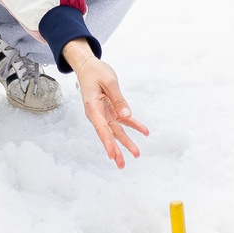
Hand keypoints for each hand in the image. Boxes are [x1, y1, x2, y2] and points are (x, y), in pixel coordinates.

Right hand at [67, 43, 147, 167]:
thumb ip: (118, 99)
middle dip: (116, 150)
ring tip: (137, 154)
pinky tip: (145, 132)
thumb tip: (127, 115)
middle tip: (121, 165)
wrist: (88, 68)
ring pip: (116, 131)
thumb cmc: (96, 72)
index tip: (112, 155)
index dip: (107, 143)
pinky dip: (134, 125)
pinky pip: (124, 120)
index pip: (101, 128)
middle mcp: (97, 114)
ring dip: (126, 142)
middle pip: (108, 135)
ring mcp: (104, 114)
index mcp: (93, 107)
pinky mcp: (111, 110)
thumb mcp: (109, 82)